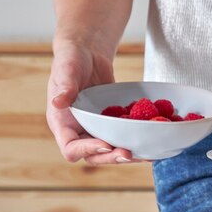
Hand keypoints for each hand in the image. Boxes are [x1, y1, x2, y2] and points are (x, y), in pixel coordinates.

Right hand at [46, 41, 135, 164]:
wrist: (87, 54)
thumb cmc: (71, 60)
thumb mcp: (66, 70)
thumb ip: (64, 86)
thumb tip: (58, 102)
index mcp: (62, 123)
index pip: (71, 148)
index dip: (87, 150)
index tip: (105, 144)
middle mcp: (78, 130)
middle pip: (93, 155)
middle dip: (111, 157)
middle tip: (128, 153)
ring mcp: (96, 127)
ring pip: (110, 150)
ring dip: (126, 153)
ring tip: (145, 154)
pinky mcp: (111, 122)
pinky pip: (122, 135)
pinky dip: (136, 140)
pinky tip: (153, 143)